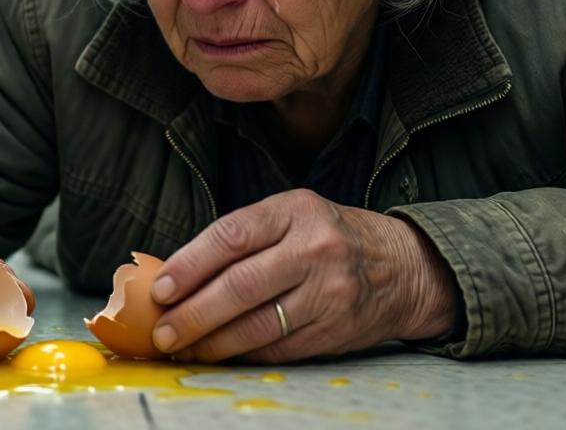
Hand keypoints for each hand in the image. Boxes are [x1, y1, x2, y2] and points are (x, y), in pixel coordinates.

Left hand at [149, 188, 455, 363]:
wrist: (404, 267)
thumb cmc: (331, 237)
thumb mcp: (294, 215)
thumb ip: (244, 237)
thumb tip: (177, 273)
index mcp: (296, 211)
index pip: (232, 236)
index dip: (190, 264)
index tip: (161, 290)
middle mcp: (315, 249)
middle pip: (241, 285)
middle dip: (194, 313)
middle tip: (164, 331)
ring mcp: (329, 291)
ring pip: (258, 324)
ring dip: (213, 342)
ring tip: (185, 348)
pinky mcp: (336, 329)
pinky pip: (278, 347)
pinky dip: (244, 354)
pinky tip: (222, 354)